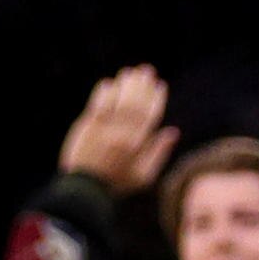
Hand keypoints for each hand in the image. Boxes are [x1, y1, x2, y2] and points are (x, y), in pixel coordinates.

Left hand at [61, 66, 176, 193]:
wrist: (85, 189)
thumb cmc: (117, 183)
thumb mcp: (145, 174)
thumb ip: (159, 151)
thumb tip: (173, 131)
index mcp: (138, 146)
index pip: (150, 117)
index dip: (156, 100)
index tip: (160, 85)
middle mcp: (122, 135)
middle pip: (134, 105)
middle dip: (142, 86)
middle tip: (146, 70)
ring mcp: (103, 130)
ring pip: (117, 102)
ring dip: (124, 85)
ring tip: (129, 72)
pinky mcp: (86, 128)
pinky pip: (97, 106)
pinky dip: (103, 93)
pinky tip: (109, 83)